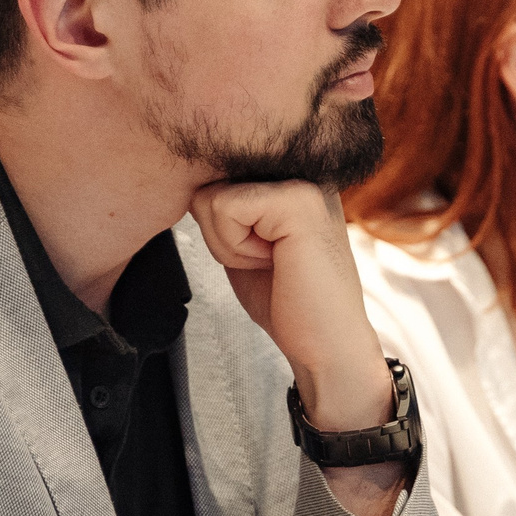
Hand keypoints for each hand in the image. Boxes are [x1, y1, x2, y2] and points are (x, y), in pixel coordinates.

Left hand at [189, 180, 391, 433]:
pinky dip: (235, 247)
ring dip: (227, 243)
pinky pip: (224, 207)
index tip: (263, 255)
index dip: (218, 226)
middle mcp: (300, 169)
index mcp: (290, 177)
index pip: (215, 176)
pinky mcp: (298, 199)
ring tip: (272, 261)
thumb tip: (187, 182)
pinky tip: (274, 261)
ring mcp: (303, 180)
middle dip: (219, 234)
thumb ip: (228, 208)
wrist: (328, 346)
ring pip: (211, 196)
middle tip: (266, 260)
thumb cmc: (289, 302)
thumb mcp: (247, 242)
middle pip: (207, 183)